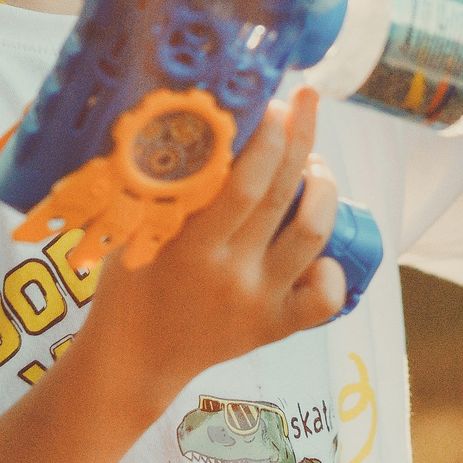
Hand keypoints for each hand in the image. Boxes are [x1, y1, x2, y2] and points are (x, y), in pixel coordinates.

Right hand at [75, 87, 345, 418]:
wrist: (135, 360)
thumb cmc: (131, 284)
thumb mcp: (136, 232)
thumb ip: (167, 189)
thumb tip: (203, 121)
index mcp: (193, 251)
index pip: (245, 185)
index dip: (269, 138)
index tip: (274, 103)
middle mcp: (233, 276)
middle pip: (283, 196)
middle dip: (301, 140)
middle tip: (304, 105)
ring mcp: (260, 302)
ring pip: (314, 235)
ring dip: (323, 189)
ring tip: (315, 166)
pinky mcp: (277, 326)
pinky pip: (324, 297)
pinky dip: (331, 266)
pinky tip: (321, 243)